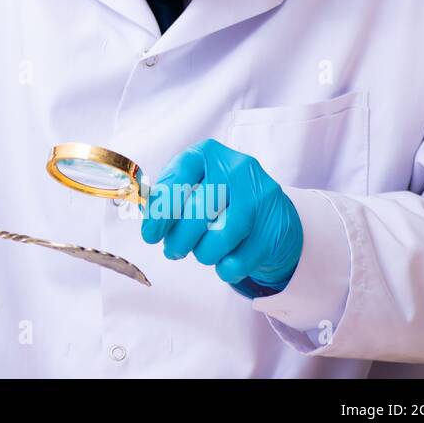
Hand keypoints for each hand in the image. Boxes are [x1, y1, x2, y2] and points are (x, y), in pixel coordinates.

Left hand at [140, 138, 302, 294]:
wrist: (273, 214)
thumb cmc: (221, 200)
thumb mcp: (194, 185)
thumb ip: (168, 196)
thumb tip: (148, 215)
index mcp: (209, 154)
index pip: (179, 177)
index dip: (161, 210)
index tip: (150, 235)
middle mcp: (238, 169)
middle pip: (198, 212)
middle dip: (178, 240)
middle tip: (172, 251)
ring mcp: (261, 197)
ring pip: (219, 239)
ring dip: (203, 254)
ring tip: (202, 252)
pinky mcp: (275, 228)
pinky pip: (239, 261)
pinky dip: (225, 268)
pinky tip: (224, 261)